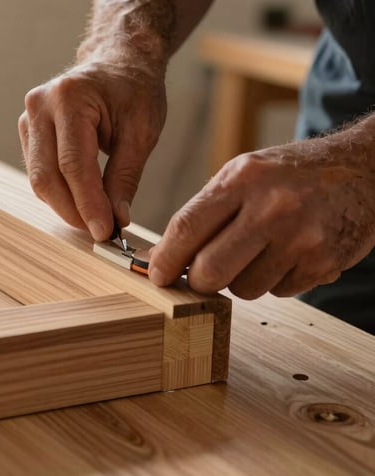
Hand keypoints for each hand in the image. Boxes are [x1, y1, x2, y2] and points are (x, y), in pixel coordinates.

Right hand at [18, 62, 166, 240]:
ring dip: (65, 206)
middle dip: (73, 211)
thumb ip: (125, 177)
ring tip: (95, 220)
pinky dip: (59, 194)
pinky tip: (81, 203)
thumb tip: (116, 219)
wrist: (117, 62)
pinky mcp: (28, 132)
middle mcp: (40, 106)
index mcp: (70, 98)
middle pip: (47, 176)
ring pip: (39, 179)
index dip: (88, 203)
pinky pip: (39, 173)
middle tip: (100, 233)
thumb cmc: (134, 91)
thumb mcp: (142, 131)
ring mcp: (28, 118)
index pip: (73, 164)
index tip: (105, 231)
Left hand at [149, 140, 374, 298]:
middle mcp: (271, 207)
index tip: (154, 275)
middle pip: (210, 270)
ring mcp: (300, 237)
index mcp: (242, 178)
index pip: (187, 227)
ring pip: (243, 288)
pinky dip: (276, 281)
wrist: (366, 169)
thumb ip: (204, 213)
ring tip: (262, 250)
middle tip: (201, 276)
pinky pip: (278, 292)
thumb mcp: (245, 174)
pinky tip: (290, 253)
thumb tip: (159, 259)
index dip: (165, 259)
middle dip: (198, 281)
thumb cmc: (293, 174)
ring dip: (242, 280)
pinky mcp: (323, 262)